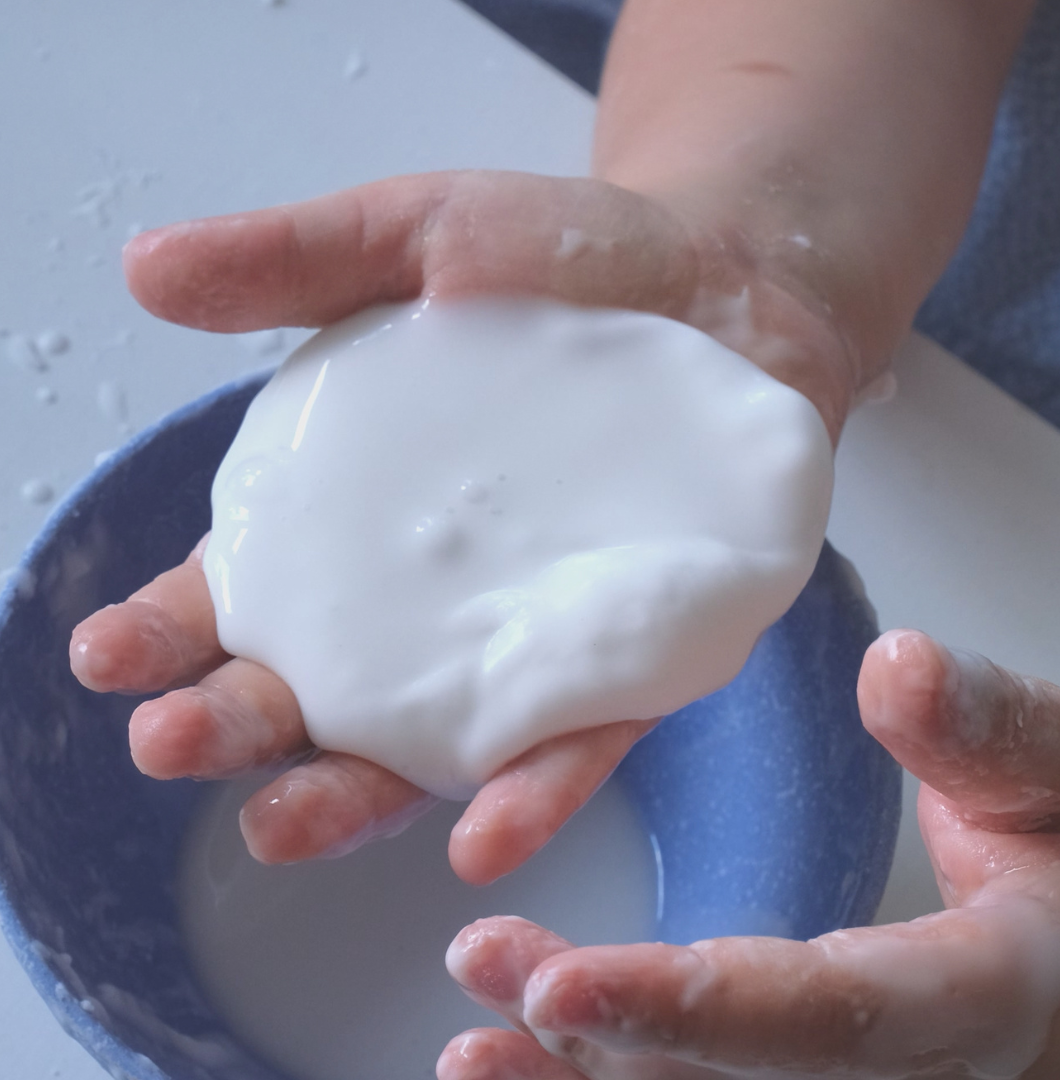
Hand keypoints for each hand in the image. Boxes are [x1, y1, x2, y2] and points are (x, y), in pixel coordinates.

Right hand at [70, 170, 852, 880]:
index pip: (241, 592)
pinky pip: (578, 742)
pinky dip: (531, 794)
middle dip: (236, 728)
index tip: (108, 655)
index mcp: (355, 518)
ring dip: (351, 796)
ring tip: (280, 826)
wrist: (724, 279)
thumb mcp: (418, 235)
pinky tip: (481, 840)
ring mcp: (527, 639)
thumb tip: (148, 267)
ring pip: (424, 748)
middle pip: (314, 692)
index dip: (167, 628)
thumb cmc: (564, 260)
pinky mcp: (634, 657)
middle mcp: (429, 601)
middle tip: (170, 745)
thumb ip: (296, 260)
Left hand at [439, 630, 1059, 1077]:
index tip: (559, 985)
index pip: (833, 1019)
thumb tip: (899, 669)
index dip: (695, 1011)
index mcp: (987, 997)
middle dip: (606, 1041)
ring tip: (474, 1046)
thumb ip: (989, 729)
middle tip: (487, 971)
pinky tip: (539, 1059)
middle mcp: (921, 1078)